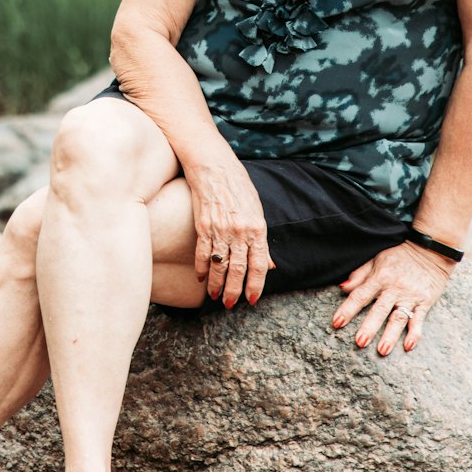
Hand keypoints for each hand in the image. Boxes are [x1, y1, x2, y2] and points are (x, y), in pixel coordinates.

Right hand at [187, 157, 273, 307]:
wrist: (215, 167)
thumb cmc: (239, 187)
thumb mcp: (257, 211)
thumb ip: (262, 241)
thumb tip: (270, 265)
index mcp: (257, 228)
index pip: (258, 265)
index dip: (255, 285)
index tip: (251, 300)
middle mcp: (240, 231)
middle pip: (238, 269)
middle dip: (234, 291)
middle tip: (229, 304)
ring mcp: (221, 229)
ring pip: (219, 265)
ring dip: (216, 284)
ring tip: (215, 296)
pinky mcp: (203, 226)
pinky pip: (203, 253)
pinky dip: (202, 268)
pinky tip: (201, 278)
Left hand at [332, 240, 454, 354]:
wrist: (430, 249)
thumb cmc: (400, 254)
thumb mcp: (377, 259)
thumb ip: (360, 274)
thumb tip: (342, 287)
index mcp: (380, 277)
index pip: (360, 295)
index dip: (348, 309)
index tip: (336, 323)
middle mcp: (394, 288)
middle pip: (379, 310)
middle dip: (369, 327)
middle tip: (360, 342)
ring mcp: (410, 295)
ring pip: (399, 318)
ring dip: (390, 335)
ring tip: (382, 350)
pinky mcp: (425, 301)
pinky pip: (419, 319)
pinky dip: (415, 333)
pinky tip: (408, 345)